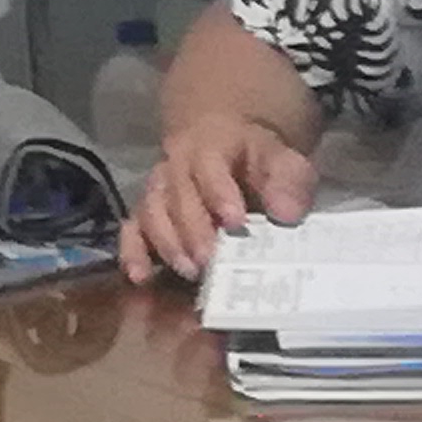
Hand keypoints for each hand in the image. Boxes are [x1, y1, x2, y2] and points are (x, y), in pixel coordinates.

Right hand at [120, 114, 315, 281]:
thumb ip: (290, 182)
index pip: (209, 165)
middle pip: (175, 193)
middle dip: (191, 229)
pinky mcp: (146, 213)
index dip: (219, 193)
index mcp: (211, 146)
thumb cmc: (259, 162)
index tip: (234, 221)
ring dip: (166, 242)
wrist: (231, 150)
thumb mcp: (284, 162)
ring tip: (188, 271)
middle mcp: (176, 165)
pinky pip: (131, 228)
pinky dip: (131, 252)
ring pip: (150, 211)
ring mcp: (158, 189)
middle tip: (209, 260)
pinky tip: (140, 276)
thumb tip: (286, 214)